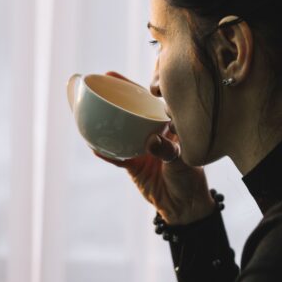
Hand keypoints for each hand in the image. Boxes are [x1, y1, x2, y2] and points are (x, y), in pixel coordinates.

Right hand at [94, 71, 216, 225]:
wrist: (185, 206)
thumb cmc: (191, 178)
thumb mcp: (184, 161)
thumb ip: (169, 149)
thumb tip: (150, 141)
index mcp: (168, 124)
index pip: (153, 100)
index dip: (138, 86)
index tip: (123, 75)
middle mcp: (152, 132)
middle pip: (132, 109)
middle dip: (117, 95)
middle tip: (101, 81)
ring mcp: (141, 147)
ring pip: (120, 129)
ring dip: (106, 120)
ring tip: (90, 106)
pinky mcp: (132, 165)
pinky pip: (116, 155)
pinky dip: (105, 151)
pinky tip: (93, 144)